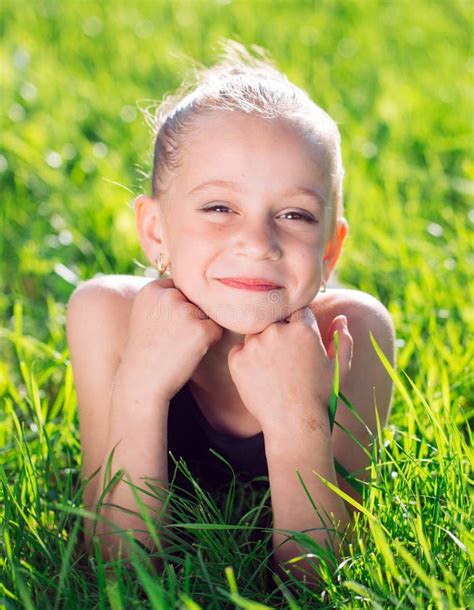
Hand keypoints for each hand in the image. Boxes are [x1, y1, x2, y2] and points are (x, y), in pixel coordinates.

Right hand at [121, 278, 222, 401]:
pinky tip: (189, 353)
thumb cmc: (147, 351)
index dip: (177, 310)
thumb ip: (165, 298)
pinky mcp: (201, 329)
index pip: (181, 289)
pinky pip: (217, 330)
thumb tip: (200, 287)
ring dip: (200, 329)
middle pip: (196, 300)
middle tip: (170, 340)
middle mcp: (168, 295)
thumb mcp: (146, 315)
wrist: (142, 383)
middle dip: (190, 318)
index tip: (163, 328)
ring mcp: (185, 311)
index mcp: (152, 290)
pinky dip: (209, 342)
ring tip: (177, 346)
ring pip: (207, 314)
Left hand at [227, 307, 352, 432]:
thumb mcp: (340, 368)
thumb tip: (341, 318)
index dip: (298, 324)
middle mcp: (277, 330)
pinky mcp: (237, 359)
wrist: (294, 423)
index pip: (297, 311)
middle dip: (279, 333)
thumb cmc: (321, 397)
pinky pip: (239, 351)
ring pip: (255, 334)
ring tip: (273, 371)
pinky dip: (245, 361)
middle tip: (285, 359)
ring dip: (261, 345)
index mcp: (303, 328)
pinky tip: (259, 378)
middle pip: (274, 320)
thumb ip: (343, 339)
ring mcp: (255, 344)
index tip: (298, 341)